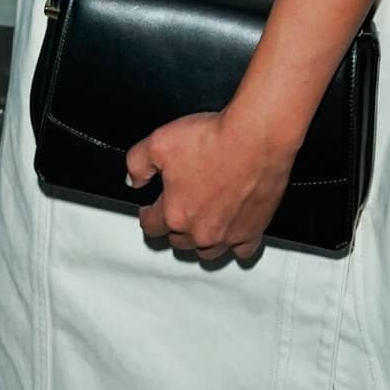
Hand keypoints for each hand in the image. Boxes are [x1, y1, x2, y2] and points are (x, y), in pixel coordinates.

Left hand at [126, 104, 295, 262]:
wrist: (255, 138)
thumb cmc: (213, 140)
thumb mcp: (158, 142)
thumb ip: (137, 164)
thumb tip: (134, 180)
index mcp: (175, 214)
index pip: (151, 226)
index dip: (147, 215)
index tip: (148, 209)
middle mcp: (200, 231)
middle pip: (178, 241)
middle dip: (173, 227)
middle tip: (176, 210)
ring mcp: (228, 235)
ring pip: (208, 251)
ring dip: (201, 240)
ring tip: (200, 224)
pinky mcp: (253, 230)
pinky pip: (241, 251)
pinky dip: (234, 244)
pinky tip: (232, 232)